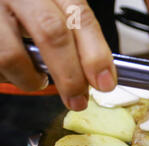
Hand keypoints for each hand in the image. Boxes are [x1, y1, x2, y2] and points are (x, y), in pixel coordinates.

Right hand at [0, 0, 116, 109]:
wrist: (0, 3)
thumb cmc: (28, 10)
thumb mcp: (55, 13)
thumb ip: (77, 38)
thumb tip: (100, 77)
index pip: (80, 17)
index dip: (96, 53)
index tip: (105, 82)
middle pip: (51, 32)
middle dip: (70, 75)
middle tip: (78, 99)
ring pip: (12, 55)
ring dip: (30, 79)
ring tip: (36, 79)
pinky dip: (8, 77)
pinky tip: (13, 71)